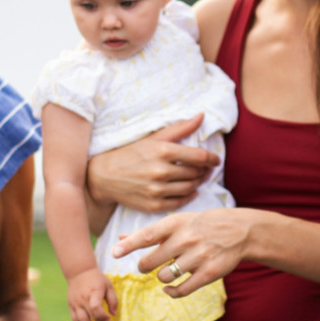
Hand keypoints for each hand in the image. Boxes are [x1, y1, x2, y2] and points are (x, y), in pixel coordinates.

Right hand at [65, 269, 116, 320]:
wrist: (79, 272)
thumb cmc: (96, 279)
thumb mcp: (108, 285)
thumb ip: (113, 300)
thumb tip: (113, 314)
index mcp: (93, 292)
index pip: (95, 308)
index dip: (103, 317)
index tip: (111, 319)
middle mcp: (83, 299)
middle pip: (89, 318)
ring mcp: (75, 304)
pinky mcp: (71, 306)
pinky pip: (75, 320)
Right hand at [86, 114, 218, 213]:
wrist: (103, 176)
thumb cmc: (130, 153)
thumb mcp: (153, 138)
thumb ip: (180, 128)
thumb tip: (202, 115)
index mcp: (162, 151)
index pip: (199, 157)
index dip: (212, 158)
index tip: (216, 159)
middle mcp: (160, 171)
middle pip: (196, 173)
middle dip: (205, 170)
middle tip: (207, 168)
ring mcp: (156, 190)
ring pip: (190, 188)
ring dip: (199, 183)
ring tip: (199, 178)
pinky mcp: (153, 205)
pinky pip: (180, 202)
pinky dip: (189, 196)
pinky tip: (191, 190)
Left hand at [114, 208, 255, 298]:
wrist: (240, 231)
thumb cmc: (202, 225)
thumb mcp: (178, 222)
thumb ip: (149, 233)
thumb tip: (120, 239)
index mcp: (176, 223)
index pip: (147, 235)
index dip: (129, 246)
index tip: (113, 253)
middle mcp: (186, 239)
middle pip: (151, 261)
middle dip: (144, 266)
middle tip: (147, 265)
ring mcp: (199, 256)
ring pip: (164, 276)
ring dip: (161, 277)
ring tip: (168, 271)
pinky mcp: (209, 273)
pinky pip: (181, 290)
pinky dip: (171, 292)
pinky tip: (170, 289)